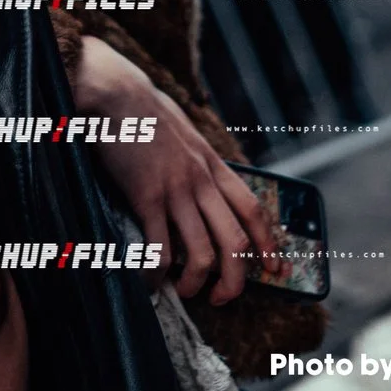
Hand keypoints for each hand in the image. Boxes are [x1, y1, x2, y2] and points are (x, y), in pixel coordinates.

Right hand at [70, 36, 274, 301]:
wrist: (116, 94)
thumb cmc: (146, 113)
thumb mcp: (186, 135)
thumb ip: (198, 162)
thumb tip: (203, 183)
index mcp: (213, 166)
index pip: (254, 211)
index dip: (267, 244)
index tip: (274, 268)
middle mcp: (201, 181)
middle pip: (235, 242)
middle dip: (235, 280)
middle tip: (223, 297)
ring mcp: (175, 191)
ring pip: (202, 253)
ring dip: (196, 283)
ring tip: (184, 291)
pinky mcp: (146, 197)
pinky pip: (160, 248)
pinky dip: (157, 273)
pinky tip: (150, 279)